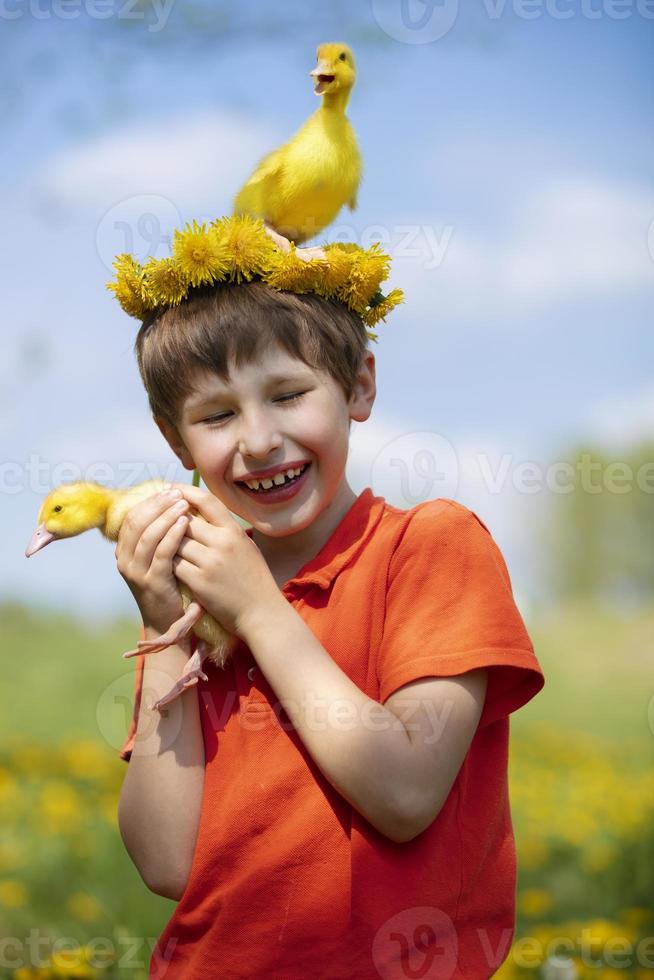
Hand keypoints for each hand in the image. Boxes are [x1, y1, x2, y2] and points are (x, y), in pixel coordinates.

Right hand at [114, 489, 190, 635]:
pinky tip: (185, 523)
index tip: (170, 489)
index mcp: (124, 550)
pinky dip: (173, 534)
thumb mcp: (157, 557)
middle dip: (158, 504)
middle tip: (178, 493)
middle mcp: (125, 560)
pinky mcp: (152, 582)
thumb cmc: (168, 583)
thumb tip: (170, 501)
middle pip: (138, 522)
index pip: (132, 516)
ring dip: (167, 516)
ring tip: (184, 504)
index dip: (151, 501)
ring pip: (148, 535)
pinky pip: (162, 552)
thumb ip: (158, 534)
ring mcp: (136, 572)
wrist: (168, 621)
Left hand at [168, 483, 282, 638]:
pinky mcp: (199, 582)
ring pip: (176, 543)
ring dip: (168, 544)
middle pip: (185, 521)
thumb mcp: (245, 545)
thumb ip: (224, 529)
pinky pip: (175, 565)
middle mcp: (223, 543)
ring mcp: (210, 563)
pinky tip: (168, 566)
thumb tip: (199, 509)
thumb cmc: (253, 578)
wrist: (261, 612)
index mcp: (234, 531)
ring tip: (163, 545)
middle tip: (159, 520)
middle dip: (171, 521)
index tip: (171, 488)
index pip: (206, 501)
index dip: (185, 491)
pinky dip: (170, 564)